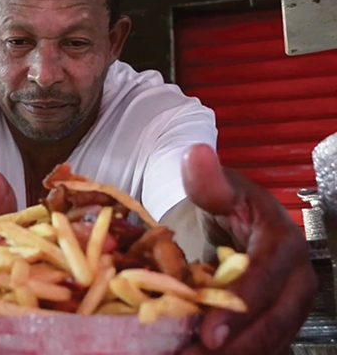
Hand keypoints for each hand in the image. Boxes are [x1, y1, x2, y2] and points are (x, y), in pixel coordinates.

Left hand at [181, 144, 315, 354]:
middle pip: (273, 322)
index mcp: (283, 244)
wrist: (240, 223)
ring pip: (268, 342)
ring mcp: (288, 306)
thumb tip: (196, 154)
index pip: (265, 279)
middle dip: (236, 347)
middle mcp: (295, 280)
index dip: (239, 306)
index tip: (210, 333)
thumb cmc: (230, 205)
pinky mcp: (274, 324)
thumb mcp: (221, 189)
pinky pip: (260, 347)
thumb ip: (207, 179)